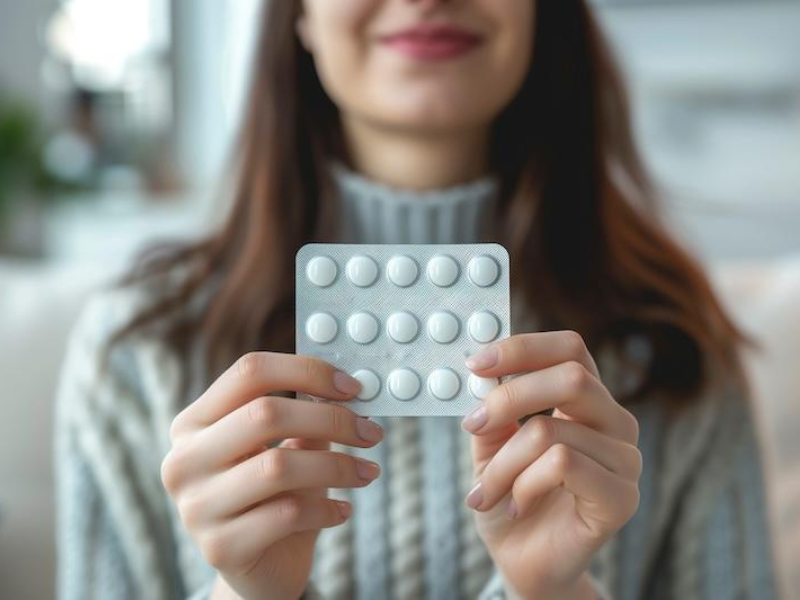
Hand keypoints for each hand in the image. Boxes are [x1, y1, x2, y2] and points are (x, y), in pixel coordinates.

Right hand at [161, 352, 383, 599]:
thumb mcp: (289, 447)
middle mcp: (184, 460)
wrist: (259, 570)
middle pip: (264, 414)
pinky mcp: (220, 547)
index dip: (306, 371)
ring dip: (337, 466)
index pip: (249, 372)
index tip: (352, 387)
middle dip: (331, 418)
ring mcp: (196, 506)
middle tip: (371, 432)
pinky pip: (287, 514)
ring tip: (368, 471)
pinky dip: (326, 509)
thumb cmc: (276, 496)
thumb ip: (310, 413)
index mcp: (195, 422)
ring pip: (278, 465)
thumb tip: (350, 385)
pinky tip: (342, 511)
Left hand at [462, 331, 640, 599]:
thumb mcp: (490, 445)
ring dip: (502, 463)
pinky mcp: (622, 497)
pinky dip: (524, 485)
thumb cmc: (509, 498)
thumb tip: (479, 372)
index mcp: (585, 402)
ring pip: (551, 430)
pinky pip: (563, 465)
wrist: (523, 563)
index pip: (570, 348)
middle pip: (571, 376)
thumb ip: (491, 408)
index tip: (476, 363)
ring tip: (486, 492)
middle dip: (508, 396)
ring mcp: (625, 459)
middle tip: (471, 423)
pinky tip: (516, 506)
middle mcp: (614, 423)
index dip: (523, 348)